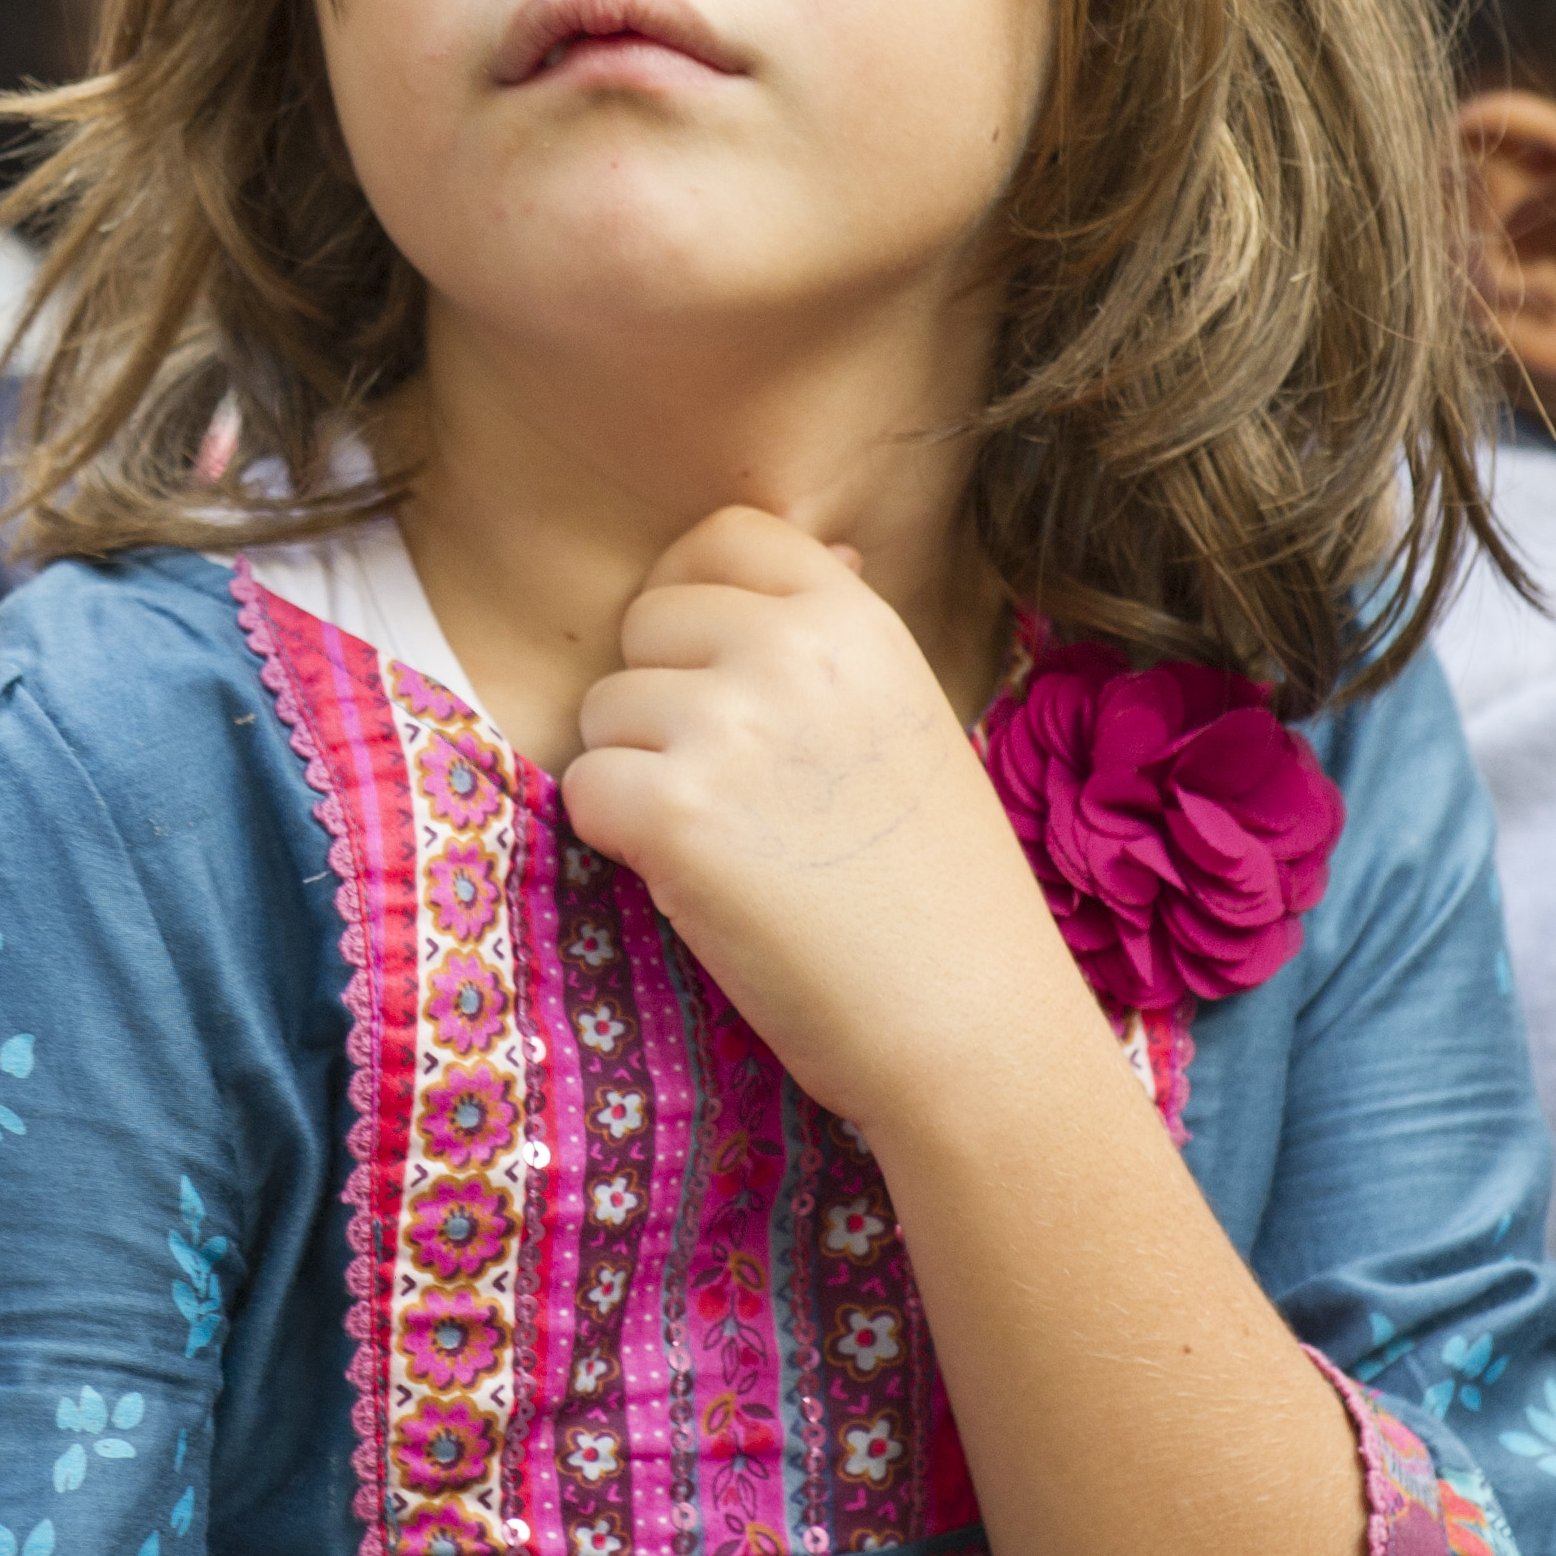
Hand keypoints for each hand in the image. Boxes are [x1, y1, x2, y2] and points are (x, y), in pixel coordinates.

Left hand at [561, 507, 1105, 1129]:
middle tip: (729, 786)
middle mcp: (788, 649)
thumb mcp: (917, 716)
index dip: (694, 594)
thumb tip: (825, 547)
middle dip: (660, 696)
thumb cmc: (946, 888)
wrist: (971, 1021)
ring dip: (637, 773)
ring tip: (727, 843)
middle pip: (646, 620)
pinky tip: (693, 882)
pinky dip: (616, 839)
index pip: (724, 533)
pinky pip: (585, 788)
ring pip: (604, 708)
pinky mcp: (673, 812)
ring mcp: (725, 725)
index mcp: (855, 616)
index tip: (708, 666)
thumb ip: (844, 638)